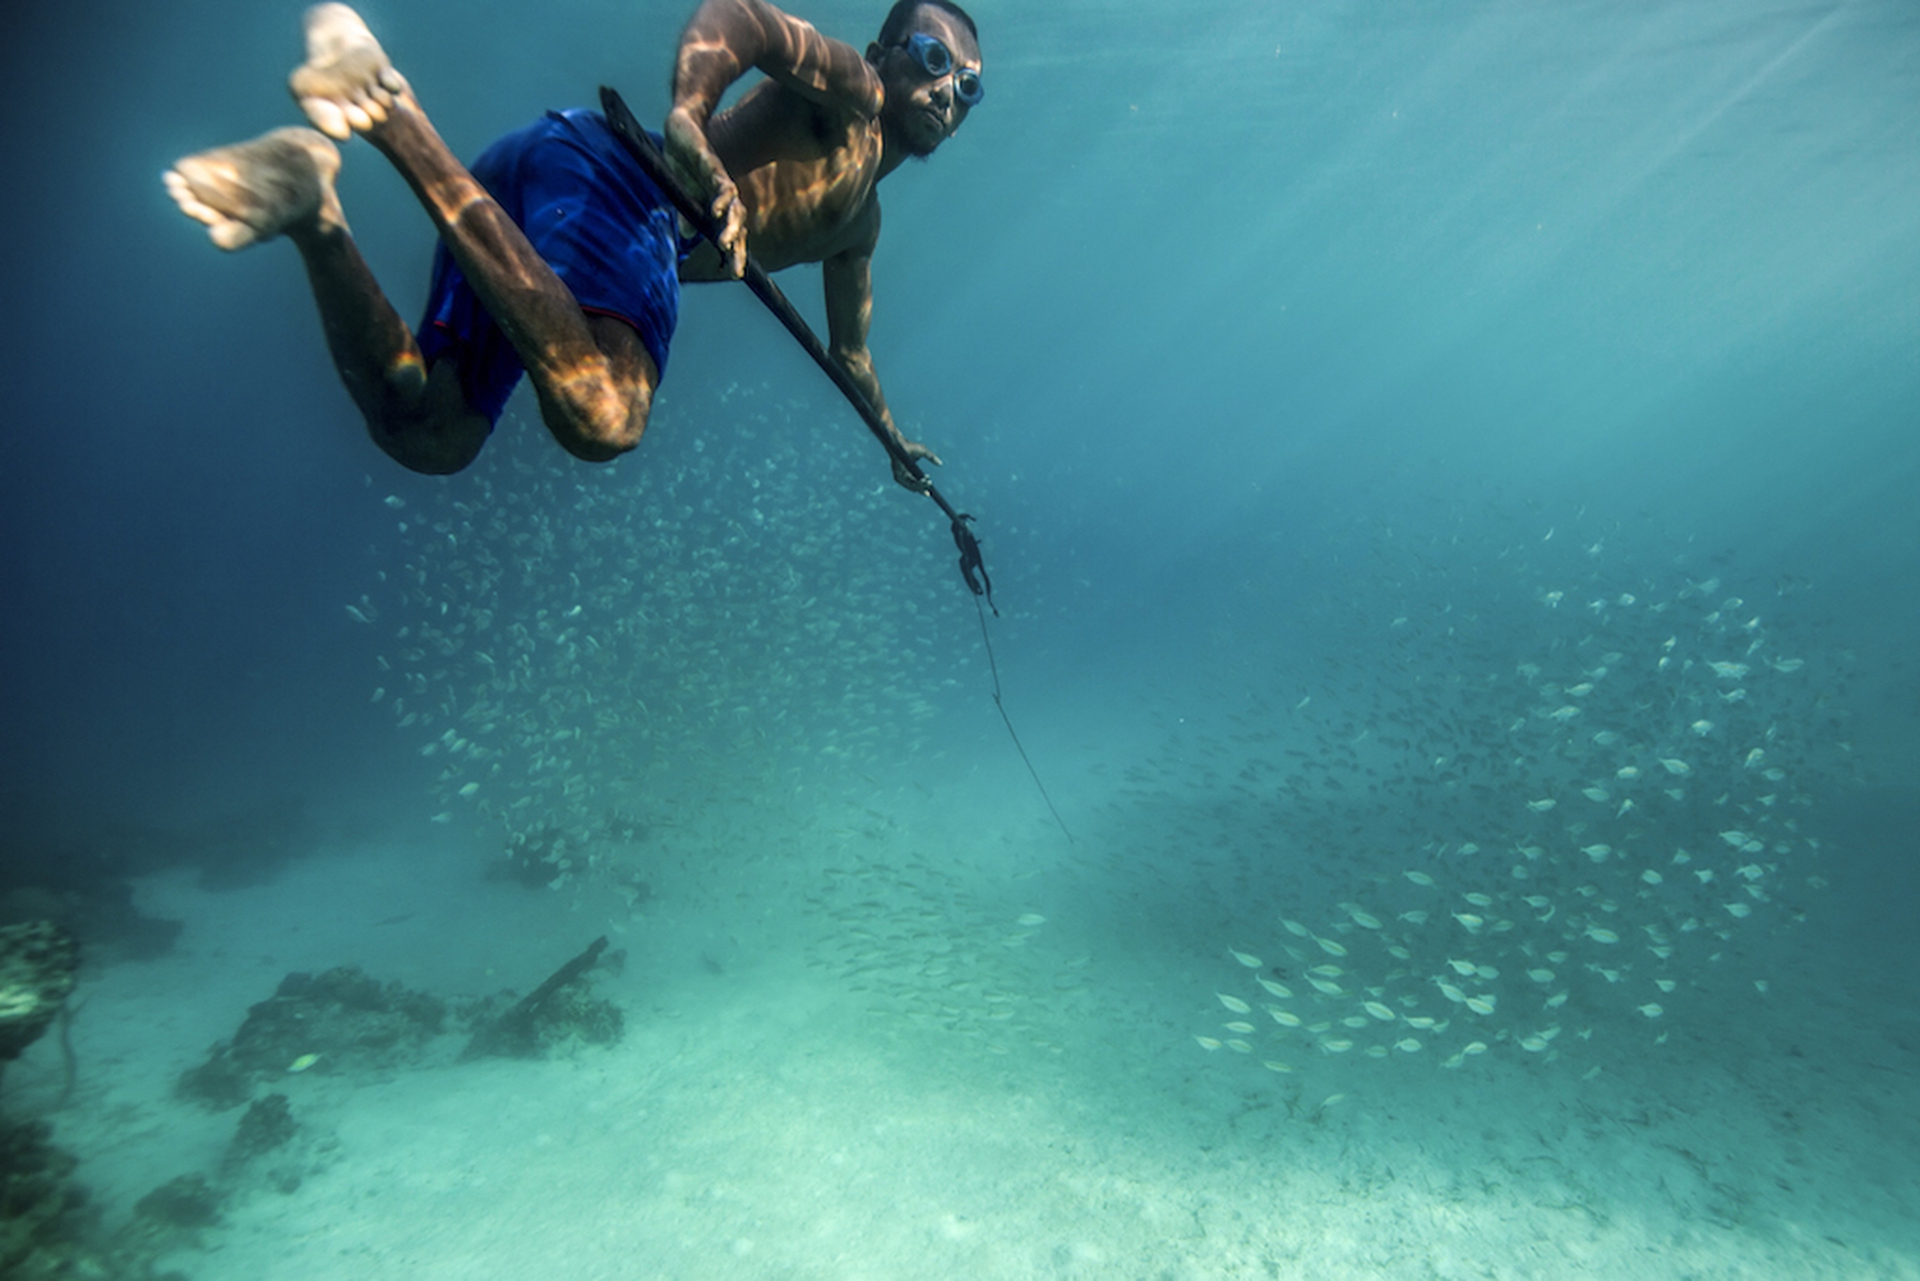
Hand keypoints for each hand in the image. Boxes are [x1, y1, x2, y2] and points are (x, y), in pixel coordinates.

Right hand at [664, 105, 746, 277]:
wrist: (681, 125)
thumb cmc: (684, 159)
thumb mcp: (682, 190)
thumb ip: (686, 212)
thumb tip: (688, 234)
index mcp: (716, 203)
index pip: (731, 231)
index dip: (735, 252)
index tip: (735, 274)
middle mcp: (723, 193)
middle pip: (737, 224)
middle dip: (737, 248)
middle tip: (736, 270)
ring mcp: (719, 178)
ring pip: (732, 206)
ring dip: (730, 226)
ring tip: (725, 244)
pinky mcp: (711, 162)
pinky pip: (719, 182)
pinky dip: (719, 197)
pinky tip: (717, 210)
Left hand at [891, 439, 941, 493]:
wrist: (900, 443)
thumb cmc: (910, 446)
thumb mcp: (923, 451)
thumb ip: (932, 457)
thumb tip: (941, 463)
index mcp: (911, 471)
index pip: (919, 482)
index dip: (926, 485)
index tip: (932, 488)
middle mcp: (905, 475)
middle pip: (916, 486)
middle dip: (924, 487)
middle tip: (931, 483)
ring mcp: (901, 477)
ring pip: (912, 486)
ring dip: (921, 486)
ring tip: (928, 482)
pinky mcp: (898, 476)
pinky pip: (907, 484)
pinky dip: (915, 484)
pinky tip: (922, 481)